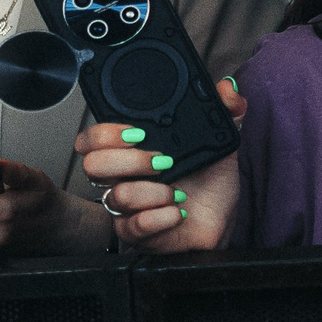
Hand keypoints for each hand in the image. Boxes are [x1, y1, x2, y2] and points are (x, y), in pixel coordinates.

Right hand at [78, 79, 244, 250]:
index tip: (137, 132)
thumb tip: (228, 88)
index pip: (93, 139)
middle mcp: (123, 178)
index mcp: (133, 152)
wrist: (220, 220)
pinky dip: (161, 217)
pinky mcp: (136, 232)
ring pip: (116, 197)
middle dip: (128, 161)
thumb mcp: (221, 142)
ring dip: (153, 192)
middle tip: (161, 162)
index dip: (103, 133)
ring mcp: (127, 207)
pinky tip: (178, 212)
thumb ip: (227, 111)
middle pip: (92, 165)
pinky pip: (134, 226)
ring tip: (178, 191)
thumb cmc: (211, 183)